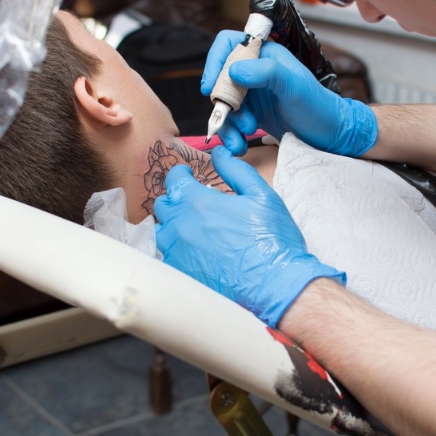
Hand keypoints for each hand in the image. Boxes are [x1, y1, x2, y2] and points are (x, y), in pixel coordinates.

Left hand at [154, 146, 345, 326]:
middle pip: (164, 205)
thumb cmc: (272, 238)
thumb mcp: (261, 195)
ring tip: (190, 229)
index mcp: (198, 201)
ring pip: (160, 231)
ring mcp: (176, 251)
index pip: (174, 179)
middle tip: (194, 205)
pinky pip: (165, 256)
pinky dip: (174, 250)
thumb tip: (218, 153)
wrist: (274, 283)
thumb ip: (235, 170)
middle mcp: (181, 224)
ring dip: (172, 225)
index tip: (189, 178)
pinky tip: (192, 252)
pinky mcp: (179, 273)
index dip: (182, 175)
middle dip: (176, 200)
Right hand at [201, 30, 377, 157]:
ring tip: (245, 135)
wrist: (330, 136)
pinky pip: (231, 122)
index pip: (228, 44)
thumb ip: (267, 73)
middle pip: (221, 78)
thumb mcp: (294, 86)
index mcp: (265, 53)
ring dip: (228, 122)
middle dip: (224, 102)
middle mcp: (255, 70)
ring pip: (223, 104)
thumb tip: (234, 70)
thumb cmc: (317, 106)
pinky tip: (240, 145)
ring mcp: (252, 93)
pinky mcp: (251, 114)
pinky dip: (232, 134)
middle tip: (238, 118)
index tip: (212, 86)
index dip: (215, 61)